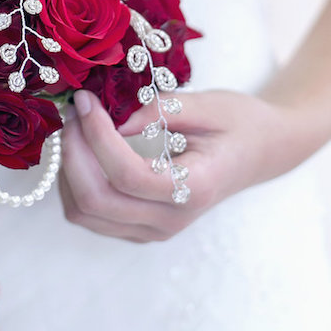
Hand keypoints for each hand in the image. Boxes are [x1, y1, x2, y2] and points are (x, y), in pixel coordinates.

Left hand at [59, 87, 300, 242]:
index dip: (97, 136)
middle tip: (73, 111)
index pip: (127, 175)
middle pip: (96, 202)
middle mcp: (171, 220)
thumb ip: (158, 110)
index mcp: (194, 187)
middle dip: (73, 152)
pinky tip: (83, 149)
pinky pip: (91, 216)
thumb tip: (111, 117)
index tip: (86, 99)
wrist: (261, 152)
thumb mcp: (207, 105)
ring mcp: (154, 230)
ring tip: (75, 126)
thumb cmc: (239, 123)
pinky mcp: (140, 228)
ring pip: (85, 214)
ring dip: (69, 169)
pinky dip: (75, 183)